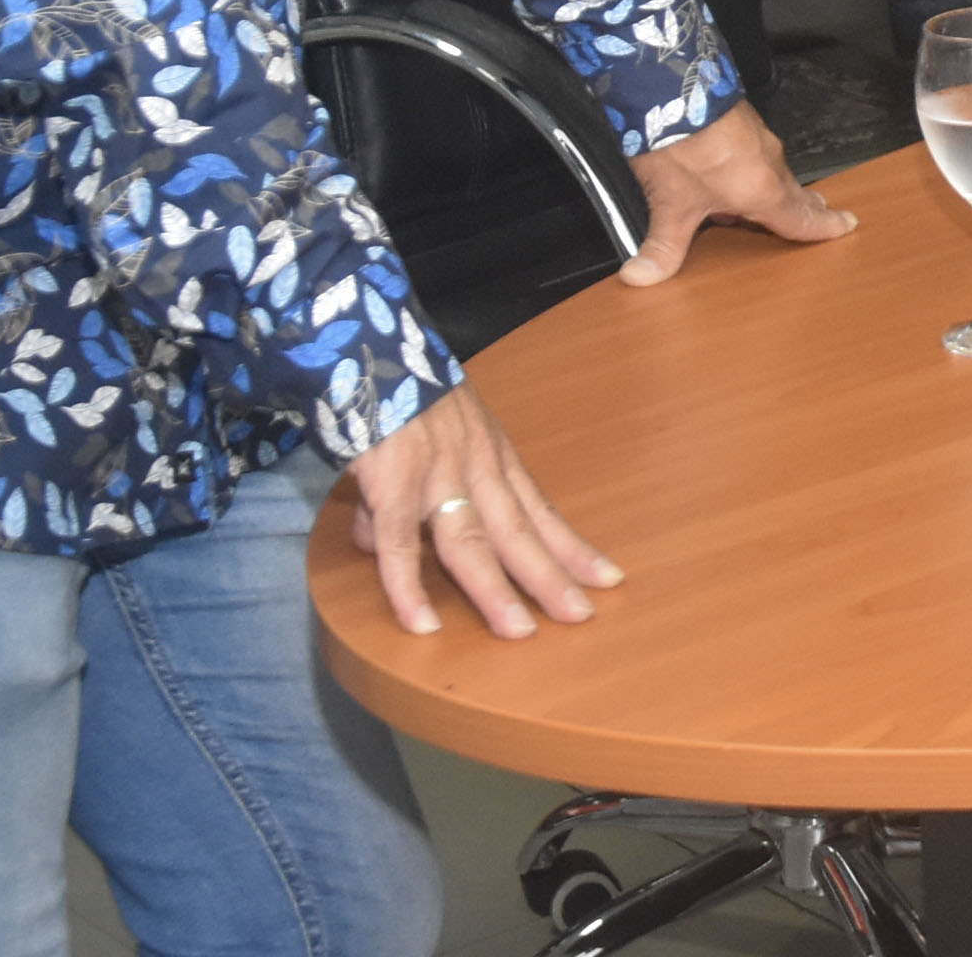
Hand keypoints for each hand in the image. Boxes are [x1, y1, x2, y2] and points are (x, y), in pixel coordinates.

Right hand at [341, 386, 618, 637]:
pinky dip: (408, 587)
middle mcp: (475, 463)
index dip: (571, 546)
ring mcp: (436, 473)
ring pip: (471, 543)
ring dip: (496, 591)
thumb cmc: (395, 382)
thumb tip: (372, 540)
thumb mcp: (426, 427)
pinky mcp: (392, 482)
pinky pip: (399, 544)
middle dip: (551, 578)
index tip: (607, 579)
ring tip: (520, 632)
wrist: (364, 338)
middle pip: (519, 531)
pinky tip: (422, 625)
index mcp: (491, 452)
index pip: (539, 508)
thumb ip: (409, 488)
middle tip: (581, 618)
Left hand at [617, 101, 856, 286]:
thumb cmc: (682, 147)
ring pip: (778, 171)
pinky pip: (760, 152)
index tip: (847, 225)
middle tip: (823, 213)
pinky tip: (739, 169)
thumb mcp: (670, 205)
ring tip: (779, 199)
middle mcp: (769, 165)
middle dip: (808, 206)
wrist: (675, 87)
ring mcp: (758, 139)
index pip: (801, 218)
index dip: (823, 227)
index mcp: (763, 192)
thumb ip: (662, 246)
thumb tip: (641, 278)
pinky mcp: (743, 122)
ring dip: (780, 187)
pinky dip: (758, 167)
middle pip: (795, 194)